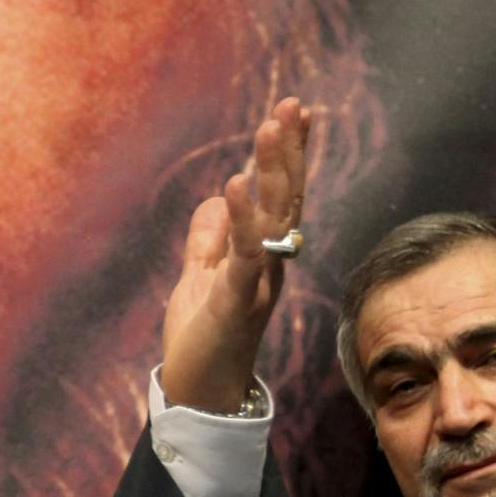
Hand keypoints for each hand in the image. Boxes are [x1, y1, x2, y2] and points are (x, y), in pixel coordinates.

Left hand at [160, 97, 309, 411]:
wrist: (201, 391)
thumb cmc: (203, 336)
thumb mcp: (200, 277)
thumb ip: (208, 239)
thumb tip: (215, 198)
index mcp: (262, 253)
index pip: (279, 195)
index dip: (288, 154)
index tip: (295, 112)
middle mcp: (270, 262)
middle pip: (285, 197)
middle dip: (289, 150)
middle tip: (293, 105)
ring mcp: (258, 280)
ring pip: (272, 218)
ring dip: (271, 171)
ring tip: (270, 128)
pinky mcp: (238, 300)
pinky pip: (244, 253)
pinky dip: (240, 218)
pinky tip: (235, 184)